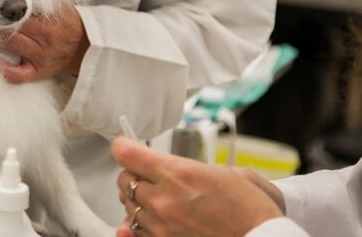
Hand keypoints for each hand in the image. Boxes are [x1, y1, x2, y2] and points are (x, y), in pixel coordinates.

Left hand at [0, 5, 88, 83]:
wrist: (85, 46)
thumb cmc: (69, 24)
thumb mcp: (61, 8)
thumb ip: (41, 0)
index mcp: (49, 24)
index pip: (21, 16)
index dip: (6, 12)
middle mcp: (45, 41)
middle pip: (12, 30)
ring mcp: (41, 58)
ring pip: (11, 48)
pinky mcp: (38, 72)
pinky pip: (18, 76)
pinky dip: (5, 71)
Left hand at [111, 137, 282, 236]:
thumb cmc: (250, 209)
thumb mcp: (222, 172)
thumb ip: (184, 167)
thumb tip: (163, 166)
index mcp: (178, 174)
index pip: (127, 154)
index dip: (123, 147)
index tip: (125, 146)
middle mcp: (164, 200)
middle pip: (123, 180)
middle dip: (133, 175)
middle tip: (148, 176)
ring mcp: (161, 225)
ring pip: (128, 206)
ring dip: (138, 200)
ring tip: (159, 200)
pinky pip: (135, 231)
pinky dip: (138, 225)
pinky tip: (151, 221)